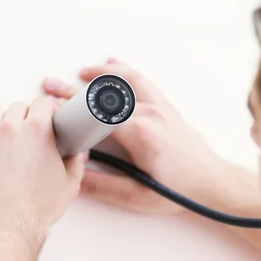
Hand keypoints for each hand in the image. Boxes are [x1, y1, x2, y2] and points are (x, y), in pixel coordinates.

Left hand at [0, 96, 85, 236]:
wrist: (8, 225)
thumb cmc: (37, 206)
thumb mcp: (70, 182)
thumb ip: (76, 161)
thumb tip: (76, 153)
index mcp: (36, 130)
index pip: (42, 102)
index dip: (49, 109)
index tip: (51, 116)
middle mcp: (9, 130)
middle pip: (18, 107)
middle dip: (28, 115)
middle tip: (35, 131)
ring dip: (7, 123)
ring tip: (14, 139)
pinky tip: (0, 160)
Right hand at [42, 58, 231, 213]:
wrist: (212, 182)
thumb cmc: (179, 191)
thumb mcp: (137, 196)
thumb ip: (102, 187)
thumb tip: (73, 176)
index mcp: (141, 134)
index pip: (95, 115)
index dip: (68, 111)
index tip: (49, 110)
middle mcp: (151, 114)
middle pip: (105, 95)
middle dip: (73, 90)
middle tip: (50, 85)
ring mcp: (161, 107)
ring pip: (126, 79)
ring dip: (101, 73)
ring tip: (80, 71)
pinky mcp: (167, 108)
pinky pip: (143, 81)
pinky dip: (125, 71)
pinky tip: (114, 64)